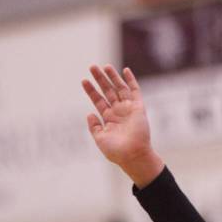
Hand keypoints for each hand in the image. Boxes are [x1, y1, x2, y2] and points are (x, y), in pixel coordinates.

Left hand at [81, 65, 163, 186]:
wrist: (132, 155)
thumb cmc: (115, 151)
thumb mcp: (100, 138)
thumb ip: (94, 126)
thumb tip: (89, 113)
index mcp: (108, 118)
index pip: (98, 100)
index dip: (91, 90)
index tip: (83, 80)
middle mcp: (118, 111)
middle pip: (107, 91)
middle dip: (100, 79)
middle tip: (92, 66)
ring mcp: (128, 108)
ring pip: (119, 88)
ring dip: (112, 77)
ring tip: (104, 66)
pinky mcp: (138, 107)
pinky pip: (134, 91)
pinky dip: (130, 80)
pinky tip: (125, 70)